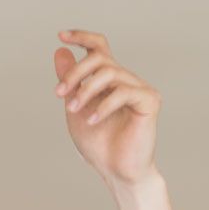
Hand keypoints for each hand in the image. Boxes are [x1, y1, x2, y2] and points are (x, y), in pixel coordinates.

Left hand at [54, 29, 161, 187]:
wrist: (118, 173)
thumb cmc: (100, 147)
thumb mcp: (76, 110)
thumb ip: (70, 82)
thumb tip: (59, 51)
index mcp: (109, 81)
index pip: (99, 48)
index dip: (81, 37)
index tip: (61, 35)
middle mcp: (125, 80)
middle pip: (99, 58)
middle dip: (75, 73)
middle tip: (59, 94)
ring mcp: (139, 88)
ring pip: (109, 72)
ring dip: (85, 90)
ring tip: (73, 110)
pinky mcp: (149, 100)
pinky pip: (123, 92)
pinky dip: (103, 105)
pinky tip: (92, 120)